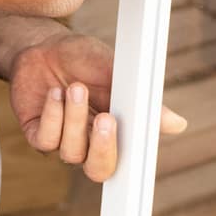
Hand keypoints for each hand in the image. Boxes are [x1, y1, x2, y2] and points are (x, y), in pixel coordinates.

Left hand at [8, 31, 187, 183]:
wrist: (44, 44)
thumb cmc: (84, 59)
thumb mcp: (116, 73)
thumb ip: (142, 102)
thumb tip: (178, 125)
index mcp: (115, 131)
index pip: (127, 161)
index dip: (132, 163)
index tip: (139, 143)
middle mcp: (90, 142)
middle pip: (100, 171)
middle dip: (103, 148)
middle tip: (106, 118)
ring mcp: (63, 141)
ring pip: (72, 152)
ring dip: (75, 118)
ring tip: (76, 87)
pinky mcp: (38, 135)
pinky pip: (46, 141)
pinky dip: (53, 115)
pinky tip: (55, 93)